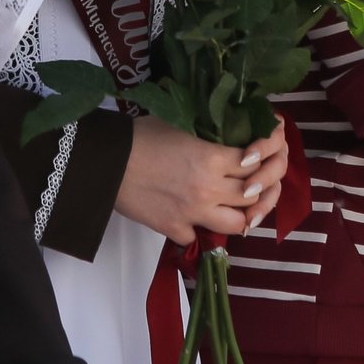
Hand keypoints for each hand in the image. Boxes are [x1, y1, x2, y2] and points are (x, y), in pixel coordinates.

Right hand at [114, 120, 285, 245]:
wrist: (106, 162)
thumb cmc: (139, 137)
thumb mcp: (179, 125)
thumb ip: (207, 136)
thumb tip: (222, 137)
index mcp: (212, 158)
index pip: (255, 165)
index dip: (257, 163)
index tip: (252, 162)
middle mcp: (209, 188)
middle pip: (252, 196)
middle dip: (253, 190)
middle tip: (245, 185)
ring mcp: (193, 212)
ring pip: (235, 224)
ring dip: (234, 215)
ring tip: (226, 207)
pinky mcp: (173, 228)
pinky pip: (197, 237)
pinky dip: (196, 230)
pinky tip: (190, 219)